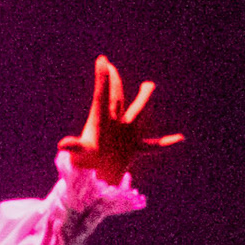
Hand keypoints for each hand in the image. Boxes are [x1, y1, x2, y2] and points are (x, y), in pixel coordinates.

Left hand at [57, 55, 179, 186]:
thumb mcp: (81, 155)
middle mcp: (114, 125)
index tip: (102, 60)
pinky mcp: (134, 149)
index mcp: (101, 122)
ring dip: (143, 99)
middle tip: (112, 68)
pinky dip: (166, 143)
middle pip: (117, 98)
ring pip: (137, 112)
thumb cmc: (83, 168)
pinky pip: (154, 145)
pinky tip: (181, 139)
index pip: (103, 95)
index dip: (104, 78)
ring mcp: (125, 135)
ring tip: (149, 85)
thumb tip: (63, 144)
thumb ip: (75, 147)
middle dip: (115, 83)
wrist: (92, 185)